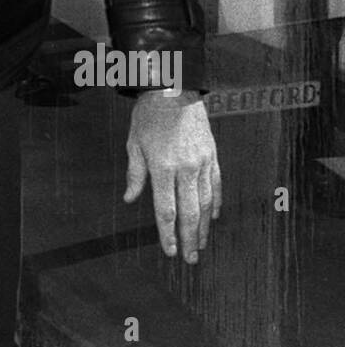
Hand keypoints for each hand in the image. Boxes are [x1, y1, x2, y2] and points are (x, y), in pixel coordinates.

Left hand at [124, 93, 220, 263]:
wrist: (174, 87)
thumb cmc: (149, 115)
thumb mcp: (134, 142)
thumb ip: (135, 174)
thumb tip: (131, 199)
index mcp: (162, 166)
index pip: (166, 209)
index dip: (168, 233)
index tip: (170, 252)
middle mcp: (185, 168)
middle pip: (189, 211)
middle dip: (189, 238)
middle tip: (190, 259)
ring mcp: (202, 162)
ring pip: (206, 202)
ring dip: (203, 226)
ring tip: (200, 244)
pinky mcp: (212, 155)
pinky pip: (216, 184)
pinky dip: (215, 203)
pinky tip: (212, 218)